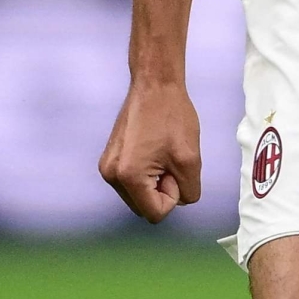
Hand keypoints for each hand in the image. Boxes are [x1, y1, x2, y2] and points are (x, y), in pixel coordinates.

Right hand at [99, 79, 201, 223]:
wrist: (154, 85)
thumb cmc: (172, 117)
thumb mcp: (191, 160)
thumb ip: (188, 192)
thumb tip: (178, 199)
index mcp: (128, 177)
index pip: (155, 213)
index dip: (172, 195)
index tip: (174, 168)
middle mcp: (110, 176)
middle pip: (144, 207)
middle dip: (162, 190)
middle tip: (168, 160)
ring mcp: (107, 167)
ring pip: (139, 196)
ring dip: (155, 183)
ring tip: (161, 153)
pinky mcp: (109, 160)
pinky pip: (133, 183)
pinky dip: (146, 174)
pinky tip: (152, 151)